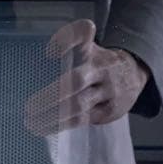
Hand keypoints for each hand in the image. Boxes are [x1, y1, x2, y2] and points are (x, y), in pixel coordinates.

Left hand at [24, 19, 147, 135]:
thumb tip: (46, 53)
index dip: (66, 40)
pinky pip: (83, 119)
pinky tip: (44, 128)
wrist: (134, 76)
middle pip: (76, 80)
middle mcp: (102, 68)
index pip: (82, 35)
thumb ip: (67, 43)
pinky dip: (61, 125)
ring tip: (31, 122)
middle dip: (51, 96)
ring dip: (53, 116)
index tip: (49, 51)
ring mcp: (108, 91)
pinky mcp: (109, 111)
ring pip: (79, 104)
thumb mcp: (87, 47)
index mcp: (93, 50)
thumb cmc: (99, 62)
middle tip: (28, 106)